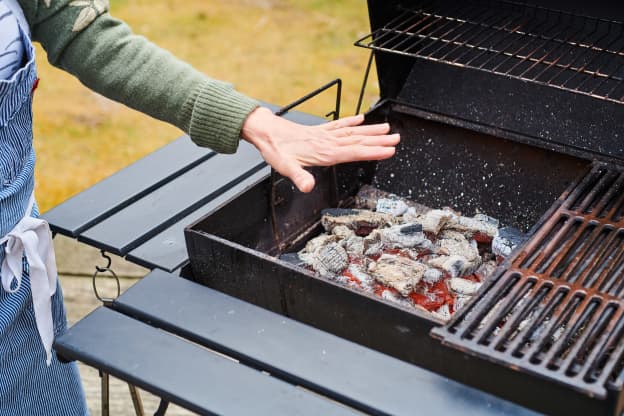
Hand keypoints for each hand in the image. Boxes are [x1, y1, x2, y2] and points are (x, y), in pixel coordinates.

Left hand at [241, 107, 399, 192]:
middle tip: (397, 139)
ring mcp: (324, 134)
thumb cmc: (276, 150)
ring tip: (387, 129)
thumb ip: (299, 177)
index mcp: (324, 152)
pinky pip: (339, 125)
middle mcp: (327, 142)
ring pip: (352, 132)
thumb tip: (308, 187)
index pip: (353, 152)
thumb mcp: (285, 168)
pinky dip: (351, 121)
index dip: (372, 151)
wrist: (265, 132)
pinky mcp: (319, 130)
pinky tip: (361, 119)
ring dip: (370, 131)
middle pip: (358, 141)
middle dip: (379, 141)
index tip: (389, 150)